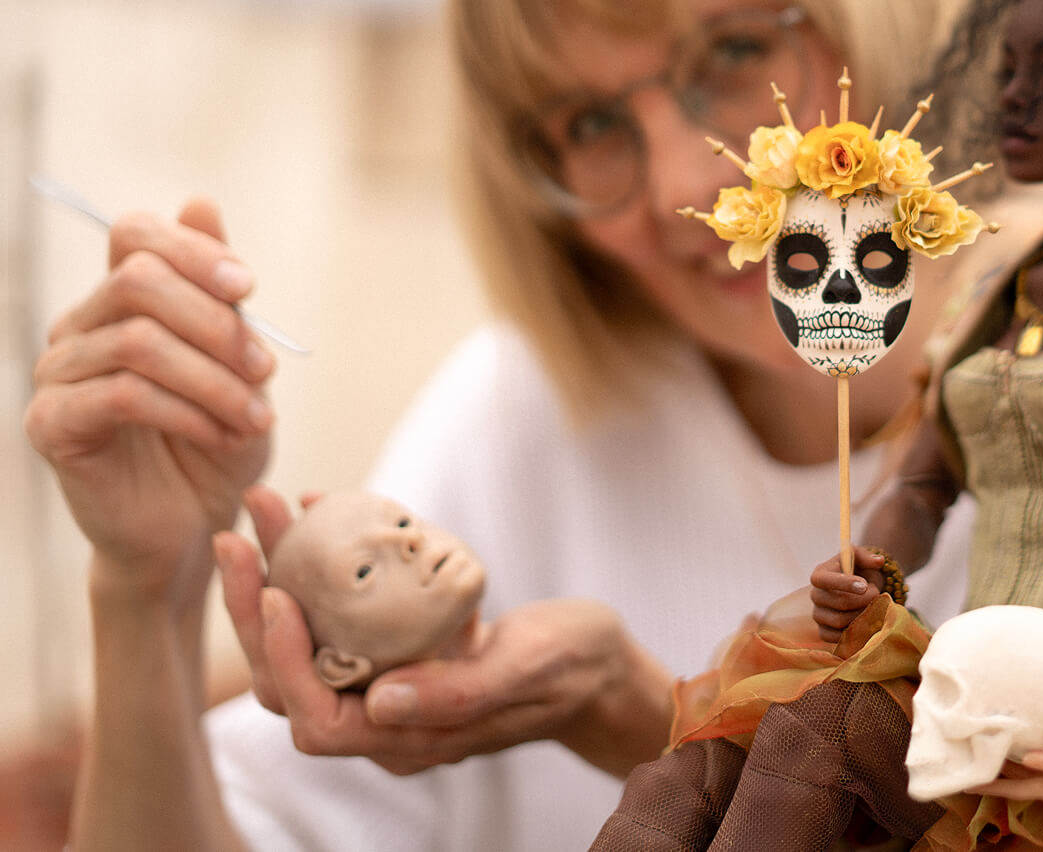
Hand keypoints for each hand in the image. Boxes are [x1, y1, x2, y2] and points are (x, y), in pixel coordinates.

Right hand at [25, 200, 273, 599]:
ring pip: (140, 341)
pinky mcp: (52, 425)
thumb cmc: (219, 440)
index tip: (248, 289)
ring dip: (215, 378)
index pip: (134, 234)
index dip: (194, 250)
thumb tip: (200, 202)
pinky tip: (224, 435)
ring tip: (257, 417)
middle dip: (216, 321)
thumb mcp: (238, 361)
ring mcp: (58, 375)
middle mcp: (79, 328)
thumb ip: (220, 292)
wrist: (195, 527)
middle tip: (265, 369)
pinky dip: (189, 412)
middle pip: (137, 279)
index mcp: (120, 302)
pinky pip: (122, 395)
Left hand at [219, 503, 648, 774]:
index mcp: (408, 738)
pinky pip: (337, 613)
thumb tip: (382, 700)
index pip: (317, 720)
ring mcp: (385, 684)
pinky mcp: (393, 649)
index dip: (285, 662)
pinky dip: (317, 563)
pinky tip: (316, 509)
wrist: (597, 666)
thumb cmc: (571, 667)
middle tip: (240, 534)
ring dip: (275, 574)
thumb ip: (459, 692)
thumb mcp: (526, 669)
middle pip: (291, 680)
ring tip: (267, 509)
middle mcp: (383, 718)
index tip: (276, 592)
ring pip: (306, 641)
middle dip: (255, 607)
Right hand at [809, 544, 887, 641]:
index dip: (845, 583)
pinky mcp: (823, 631)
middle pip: (839, 603)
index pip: (825, 580)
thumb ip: (868, 556)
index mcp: (820, 574)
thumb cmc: (857, 570)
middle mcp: (815, 595)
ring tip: (872, 607)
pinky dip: (853, 632)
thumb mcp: (860, 558)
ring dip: (862, 615)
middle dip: (863, 600)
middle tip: (878, 595)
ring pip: (840, 621)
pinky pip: (836, 637)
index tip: (865, 586)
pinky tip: (864, 622)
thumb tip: (879, 561)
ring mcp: (818, 614)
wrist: (856, 590)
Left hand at [969, 746, 1042, 807]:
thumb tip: (1025, 758)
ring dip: (1008, 769)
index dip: (990, 788)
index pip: (1014, 791)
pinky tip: (1023, 750)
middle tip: (971, 767)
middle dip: (994, 778)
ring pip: (1027, 775)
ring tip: (988, 757)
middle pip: (1016, 784)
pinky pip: (1041, 766)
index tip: (967, 785)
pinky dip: (1028, 760)